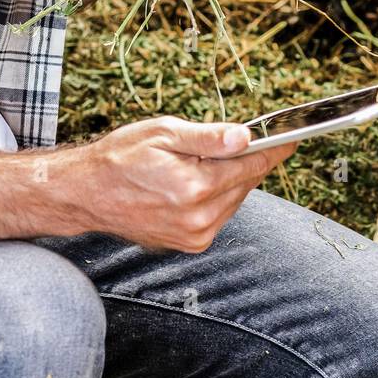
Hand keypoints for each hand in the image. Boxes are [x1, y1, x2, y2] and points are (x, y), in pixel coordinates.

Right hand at [63, 117, 296, 252]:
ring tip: (205, 162)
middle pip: (246, 183)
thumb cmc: (120, 157)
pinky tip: (198, 183)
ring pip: (234, 200)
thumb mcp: (163, 133)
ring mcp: (195, 235)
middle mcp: (198, 218)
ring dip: (231, 179)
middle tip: (239, 140)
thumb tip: (245, 137)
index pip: (251, 165)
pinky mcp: (190, 244)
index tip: (292, 138)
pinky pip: (220, 214)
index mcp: (193, 187)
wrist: (86, 193)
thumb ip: (208, 137)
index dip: (274, 149)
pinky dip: (218, 197)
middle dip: (247, 161)